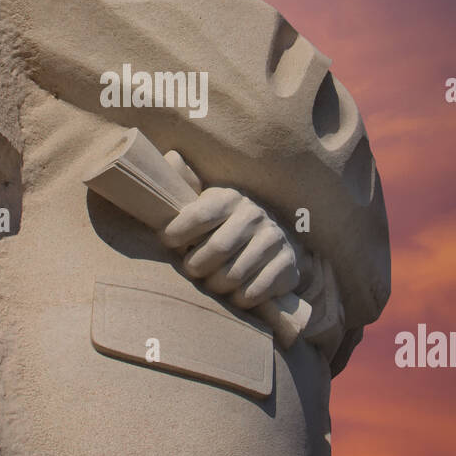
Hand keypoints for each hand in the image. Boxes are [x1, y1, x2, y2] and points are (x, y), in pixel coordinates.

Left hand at [159, 151, 300, 307]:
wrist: (273, 240)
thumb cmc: (224, 224)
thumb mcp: (205, 203)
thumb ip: (184, 184)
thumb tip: (170, 156)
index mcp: (229, 198)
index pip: (199, 215)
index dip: (178, 232)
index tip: (167, 242)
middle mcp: (254, 215)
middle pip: (217, 249)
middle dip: (196, 266)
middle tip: (191, 269)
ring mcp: (273, 240)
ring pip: (234, 274)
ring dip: (216, 286)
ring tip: (211, 283)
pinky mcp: (287, 265)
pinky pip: (255, 291)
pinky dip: (239, 299)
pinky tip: (234, 294)